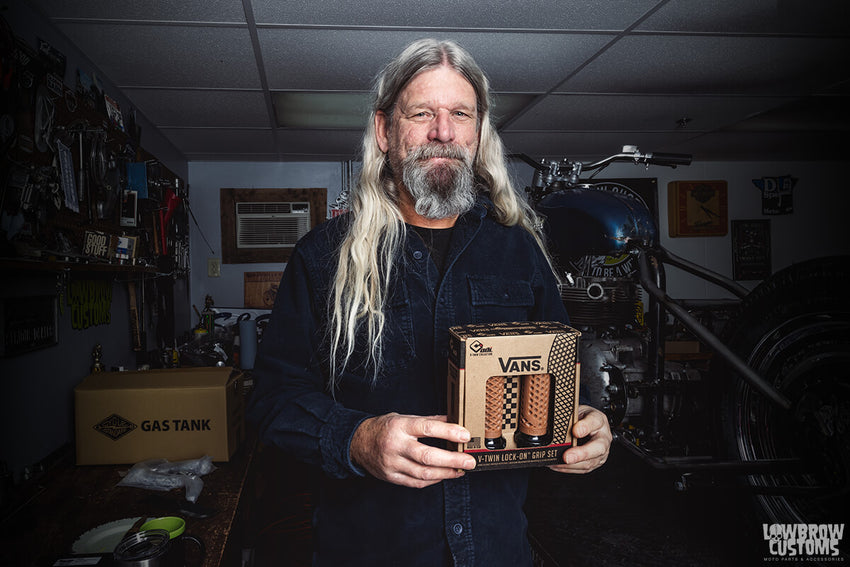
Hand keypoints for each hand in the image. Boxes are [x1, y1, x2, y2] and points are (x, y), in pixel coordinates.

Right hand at [350, 413, 476, 487]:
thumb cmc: (384, 428)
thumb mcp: (404, 418)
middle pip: (428, 456)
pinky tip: (444, 476)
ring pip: (423, 473)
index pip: (427, 428)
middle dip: (452, 460)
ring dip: (446, 473)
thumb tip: (453, 420)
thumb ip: (428, 421)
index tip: (465, 435)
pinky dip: (433, 481)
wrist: (357, 443)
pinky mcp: (391, 477)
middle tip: (469, 461)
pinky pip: (416, 483)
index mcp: (400, 426)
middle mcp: (395, 445)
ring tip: (461, 470)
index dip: (449, 432)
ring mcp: (392, 463)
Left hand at [548, 405, 611, 473]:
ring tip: (556, 463)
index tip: (575, 431)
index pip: (595, 422)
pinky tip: (558, 465)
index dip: (585, 427)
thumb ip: (569, 417)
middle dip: (581, 454)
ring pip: (590, 462)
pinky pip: (583, 469)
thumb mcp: (576, 411)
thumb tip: (556, 426)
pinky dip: (568, 468)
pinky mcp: (595, 462)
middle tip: (567, 457)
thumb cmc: (581, 418)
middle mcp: (603, 437)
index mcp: (599, 420)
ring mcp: (601, 452)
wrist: (587, 425)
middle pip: (598, 448)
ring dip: (572, 465)